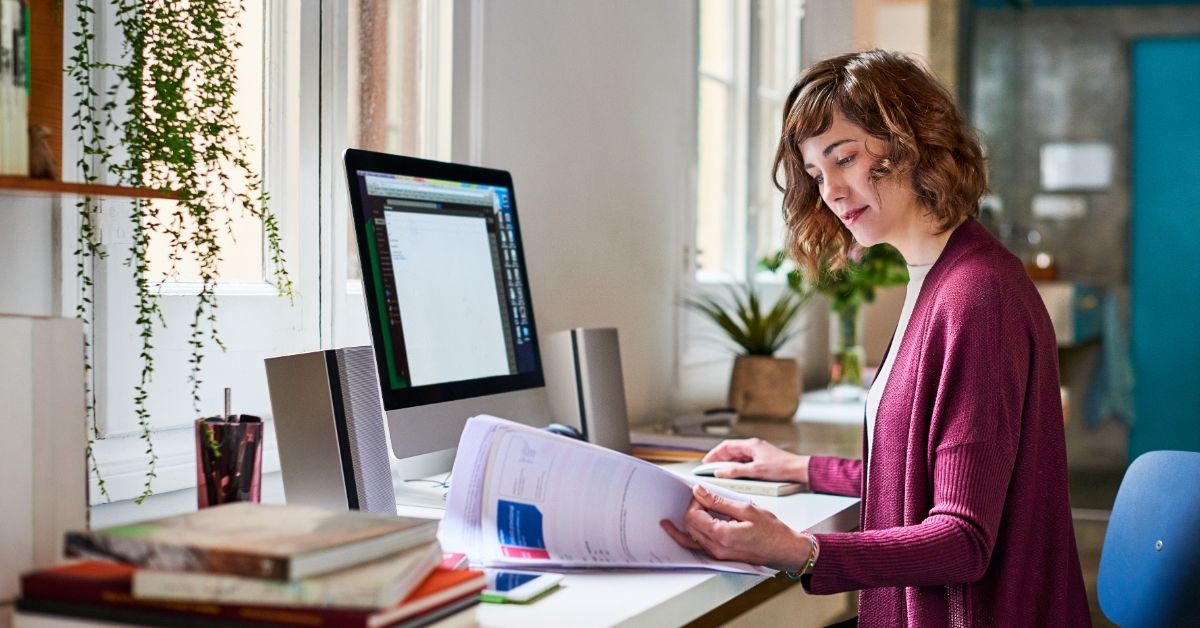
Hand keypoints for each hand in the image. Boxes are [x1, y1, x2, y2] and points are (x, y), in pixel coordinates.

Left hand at [660, 484, 809, 570]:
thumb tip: (699, 492)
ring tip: (684, 510)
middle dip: (691, 509)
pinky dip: (688, 536)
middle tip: (702, 499)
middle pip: (689, 526)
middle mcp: (716, 548)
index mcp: (722, 535)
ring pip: (690, 537)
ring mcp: (717, 555)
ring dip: (688, 521)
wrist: (785, 550)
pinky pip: (697, 547)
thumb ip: (718, 501)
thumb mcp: (745, 509)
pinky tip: (678, 530)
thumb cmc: (772, 532)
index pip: (693, 515)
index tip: (702, 493)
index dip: (695, 501)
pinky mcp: (719, 556)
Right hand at [703, 438, 808, 482]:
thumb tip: (720, 472)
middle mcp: (754, 447)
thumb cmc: (782, 468)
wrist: (799, 470)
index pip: (726, 446)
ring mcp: (758, 453)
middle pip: (731, 451)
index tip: (706, 462)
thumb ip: (736, 471)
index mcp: (751, 445)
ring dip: (728, 463)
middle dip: (719, 459)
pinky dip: (737, 467)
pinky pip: (745, 461)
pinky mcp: (762, 460)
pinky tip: (735, 474)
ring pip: (738, 457)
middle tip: (710, 468)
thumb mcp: (756, 471)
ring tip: (720, 472)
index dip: (714, 454)